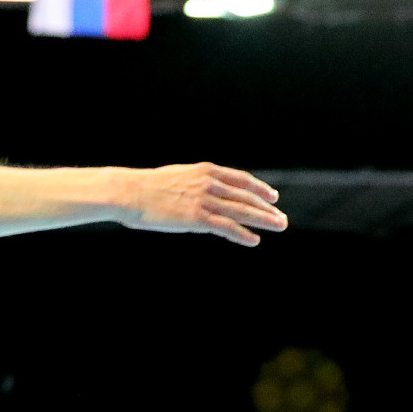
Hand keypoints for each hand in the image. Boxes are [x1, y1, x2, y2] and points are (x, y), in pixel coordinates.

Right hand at [122, 164, 286, 246]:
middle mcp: (210, 183)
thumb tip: (204, 193)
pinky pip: (227, 227)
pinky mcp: (197, 218)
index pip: (241, 179)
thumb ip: (195, 184)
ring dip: (264, 220)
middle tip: (282, 218)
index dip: (260, 188)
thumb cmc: (147, 187)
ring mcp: (204, 200)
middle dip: (267, 208)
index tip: (273, 196)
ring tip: (278, 226)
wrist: (130, 192)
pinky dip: (243, 234)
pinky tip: (254, 240)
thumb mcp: (177, 177)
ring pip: (242, 211)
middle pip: (247, 196)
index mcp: (205, 170)